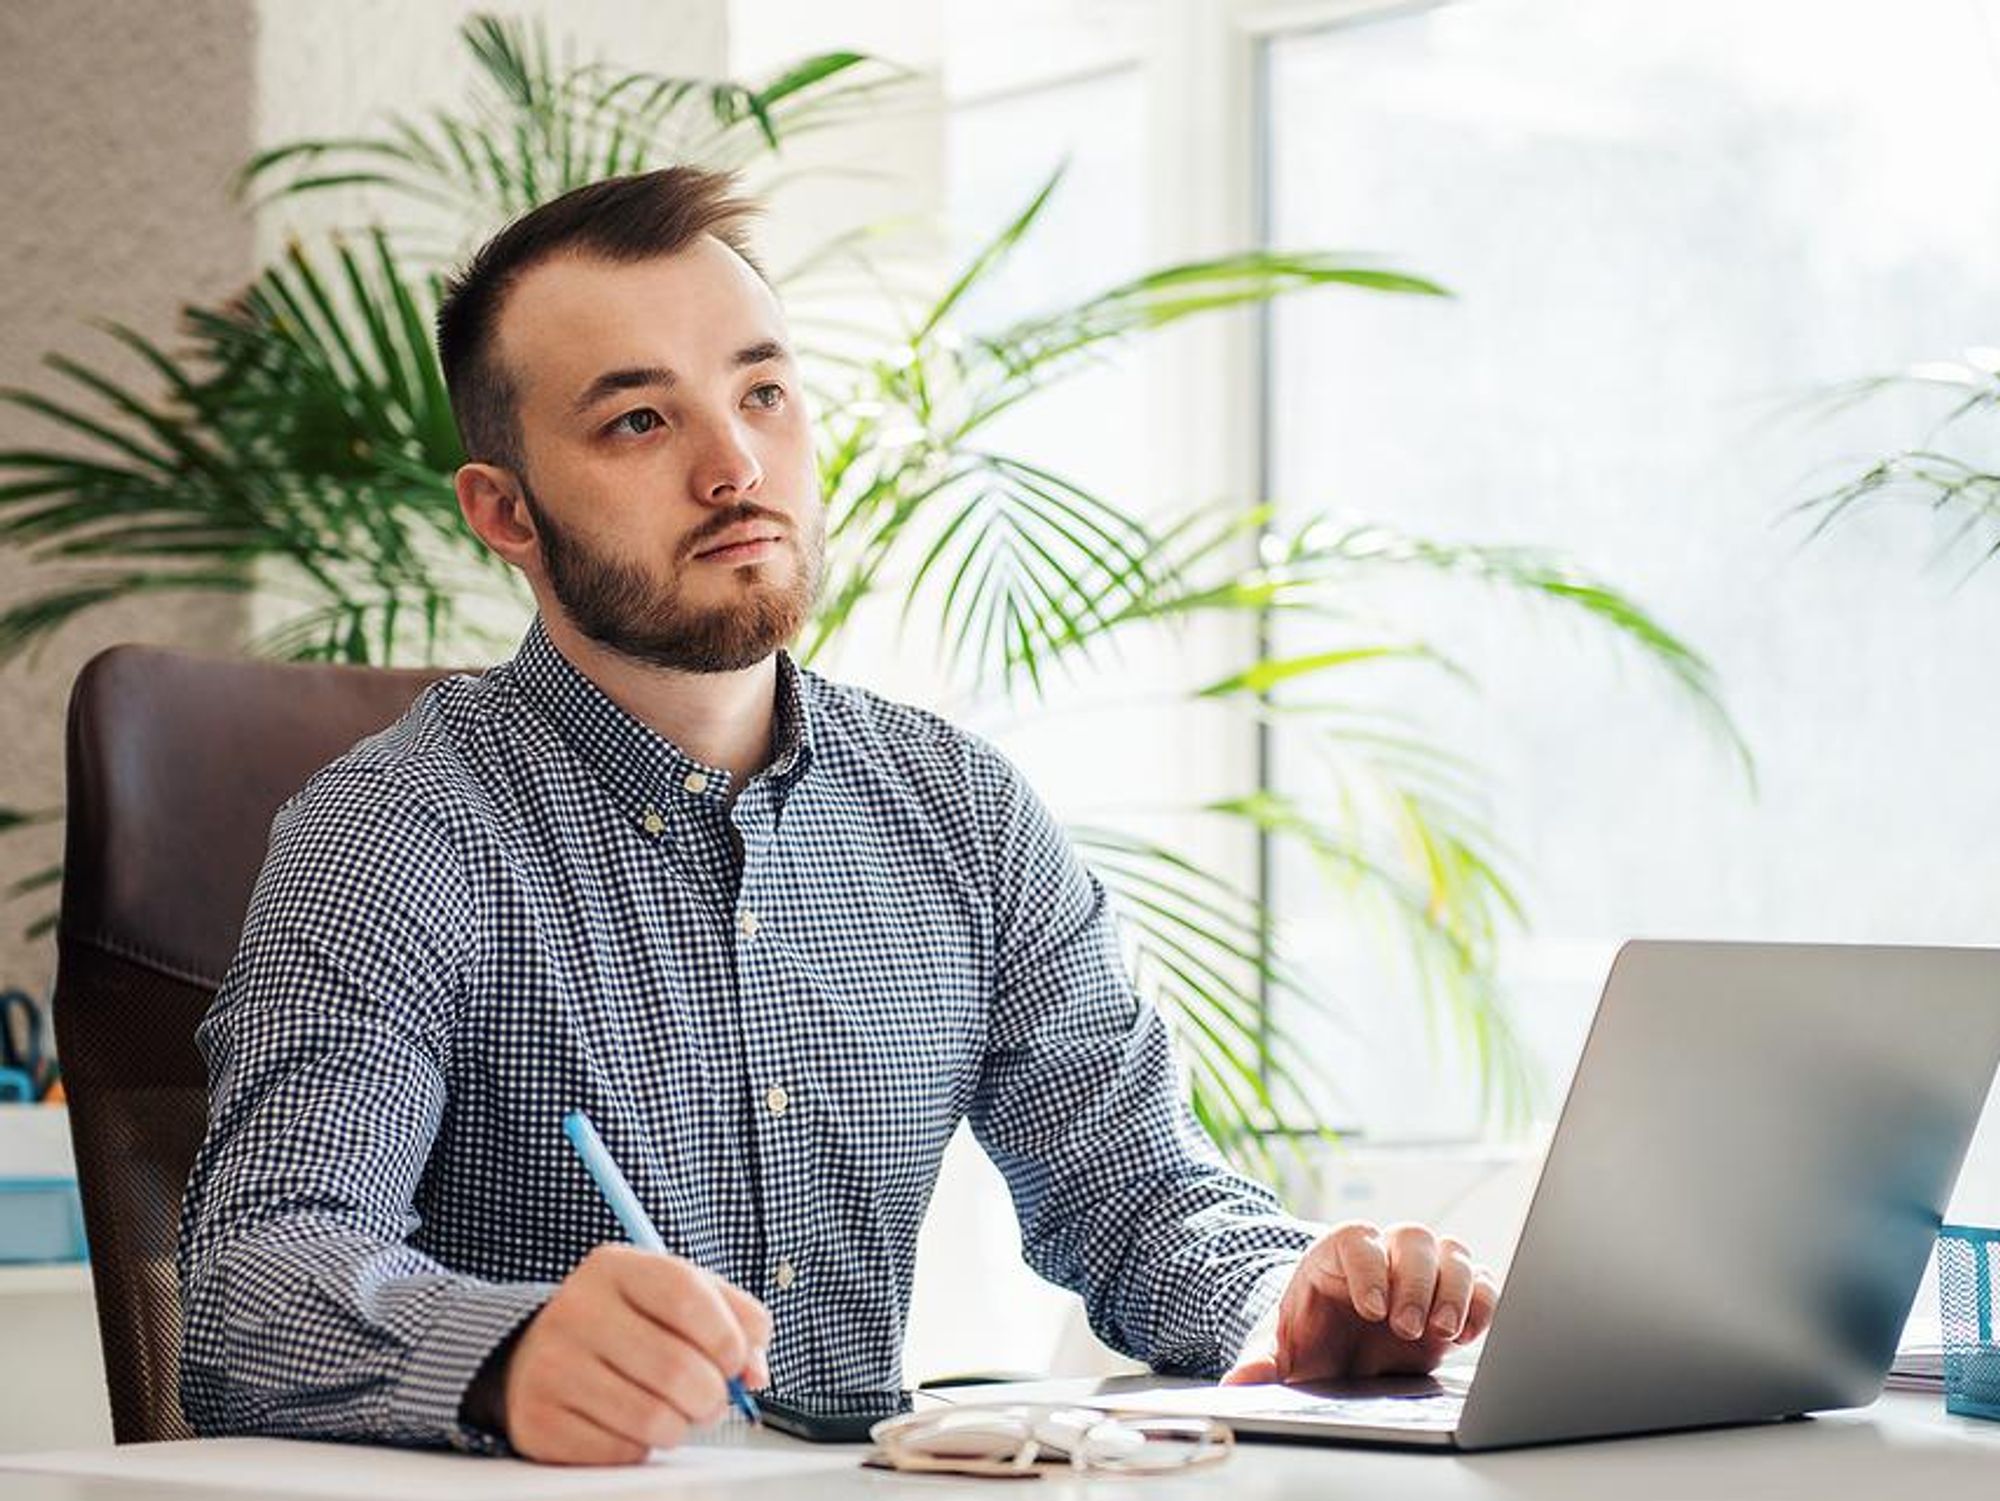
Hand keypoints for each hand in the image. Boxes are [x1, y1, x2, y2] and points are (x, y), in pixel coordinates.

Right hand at [499, 1244, 771, 1463]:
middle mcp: (577, 1310)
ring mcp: (552, 1366)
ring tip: (676, 1413)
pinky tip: (632, 1425)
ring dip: (681, 1426)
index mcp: (616, 1268)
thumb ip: (734, 1319)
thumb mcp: (677, 1296)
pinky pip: (620, 1451)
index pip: (687, 1297)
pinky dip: (642, 1447)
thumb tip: (756, 1372)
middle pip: (676, 1367)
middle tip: (711, 1400)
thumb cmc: (626, 1324)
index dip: (727, 1338)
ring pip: (652, 1418)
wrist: (534, 1354)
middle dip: (713, 1396)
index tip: (737, 1360)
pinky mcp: (540, 1421)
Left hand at [1222, 1222, 1497, 1384]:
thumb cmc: (1309, 1340)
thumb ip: (1262, 1361)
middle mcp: (1384, 1254)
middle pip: (1412, 1236)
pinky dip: (1483, 1304)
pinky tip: (1467, 1337)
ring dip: (1454, 1289)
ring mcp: (1423, 1272)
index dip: (1369, 1267)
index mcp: (1336, 1255)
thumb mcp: (1281, 1349)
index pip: (1357, 1238)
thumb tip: (1238, 1383)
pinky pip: (1481, 1283)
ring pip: (1452, 1252)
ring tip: (1443, 1333)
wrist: (1337, 1355)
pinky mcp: (1453, 1297)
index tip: (1371, 1309)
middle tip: (1409, 1328)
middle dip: (1415, 1281)